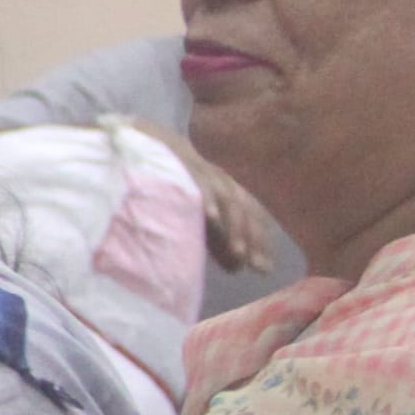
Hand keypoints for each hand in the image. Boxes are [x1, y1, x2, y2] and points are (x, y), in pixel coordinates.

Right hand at [187, 140, 281, 277]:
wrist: (150, 146)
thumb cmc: (176, 186)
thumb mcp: (201, 217)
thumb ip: (219, 240)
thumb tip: (239, 268)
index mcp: (229, 191)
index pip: (252, 216)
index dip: (260, 241)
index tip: (264, 268)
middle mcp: (223, 181)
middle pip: (246, 210)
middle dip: (253, 238)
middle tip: (257, 266)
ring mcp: (206, 174)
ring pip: (229, 200)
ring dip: (234, 227)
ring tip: (238, 252)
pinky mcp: (187, 167)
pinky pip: (200, 184)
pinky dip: (208, 200)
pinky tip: (212, 218)